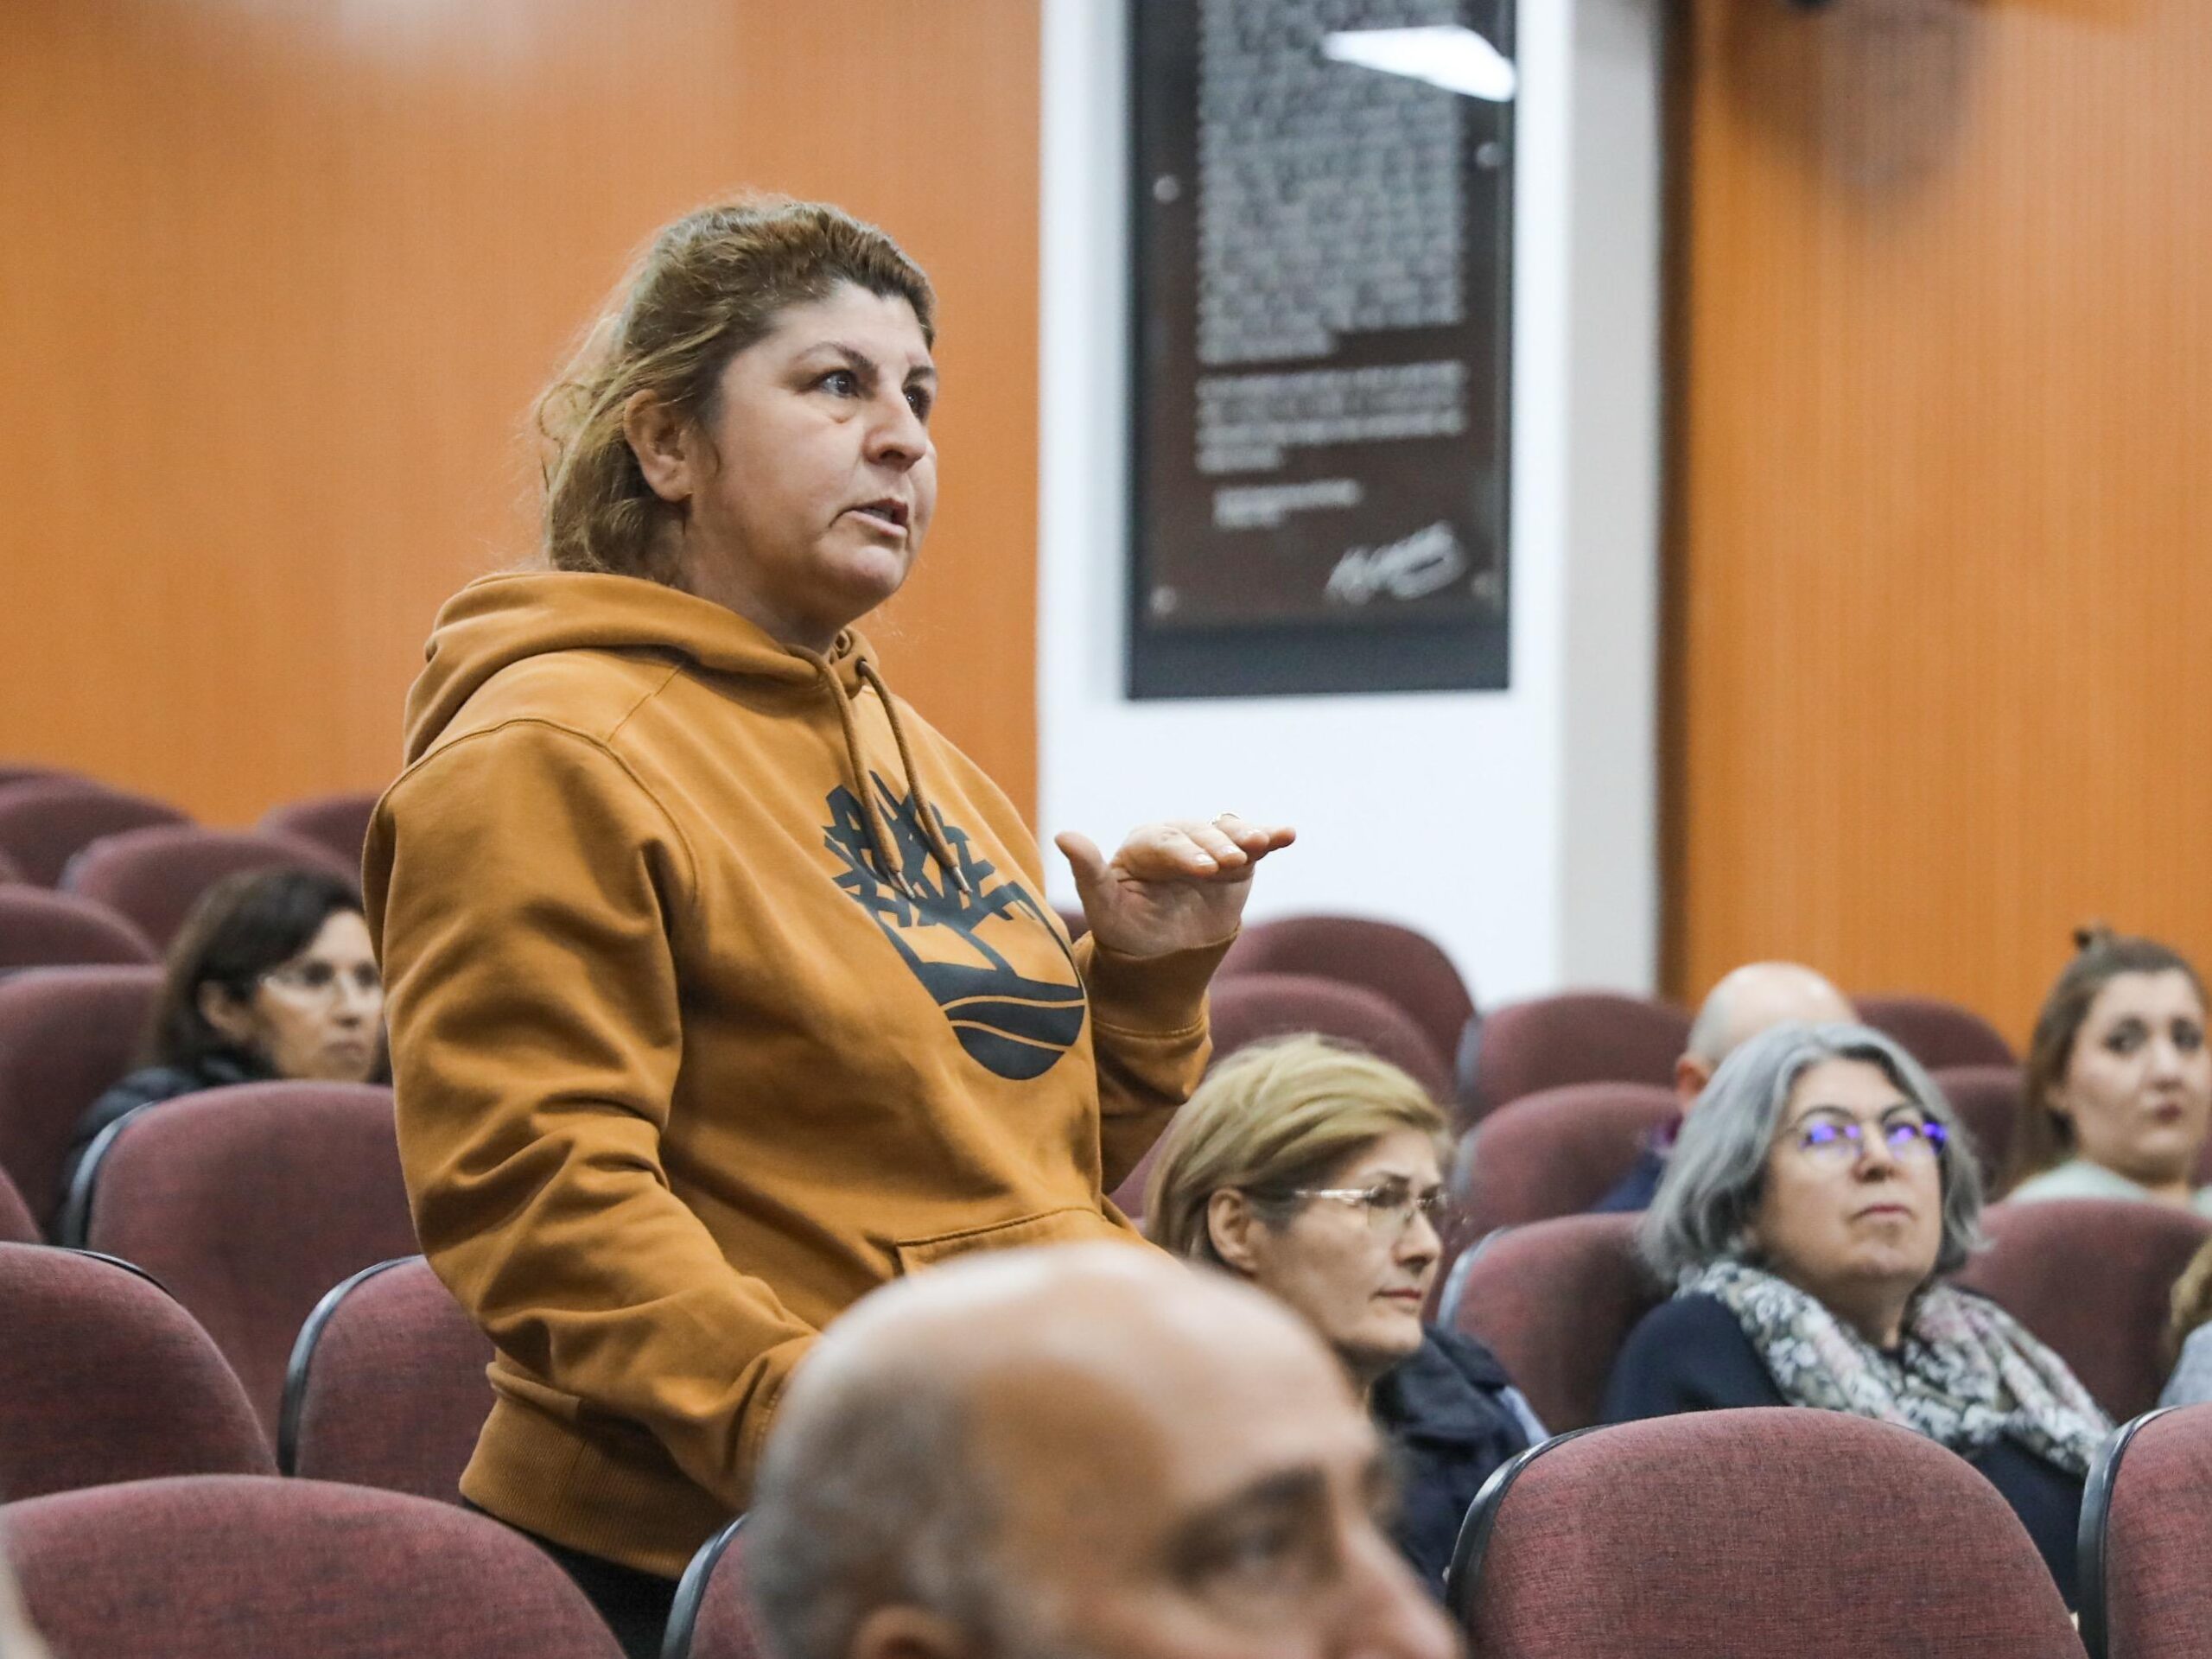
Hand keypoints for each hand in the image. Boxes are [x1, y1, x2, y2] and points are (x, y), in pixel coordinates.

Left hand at [1054, 814, 1295, 958]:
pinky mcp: (1237, 861)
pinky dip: (1270, 837)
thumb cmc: (1126, 930)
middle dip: (1216, 847)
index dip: (1185, 854)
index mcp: (1144, 846)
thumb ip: (1088, 872)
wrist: (1161, 957)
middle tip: (1229, 863)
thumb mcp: (1103, 907)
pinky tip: (1287, 835)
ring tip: (1262, 843)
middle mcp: (1178, 839)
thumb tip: (1063, 836)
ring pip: (1227, 833)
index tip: (1204, 869)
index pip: (1165, 844)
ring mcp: (1210, 848)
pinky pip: (1254, 845)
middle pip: (1200, 835)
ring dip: (1245, 836)